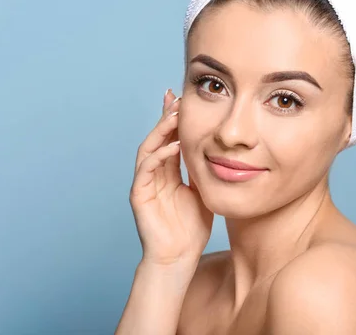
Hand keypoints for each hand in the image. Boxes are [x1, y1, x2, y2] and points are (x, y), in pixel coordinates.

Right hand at [129, 89, 213, 266]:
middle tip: (176, 98)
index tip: (182, 98)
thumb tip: (216, 149)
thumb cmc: (191, 228)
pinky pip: (146, 171)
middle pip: (157, 138)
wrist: (179, 258)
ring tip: (175, 114)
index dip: (173, 119)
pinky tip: (172, 147)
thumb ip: (203, 171)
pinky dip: (158, 157)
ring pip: (149, 149)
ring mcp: (144, 184)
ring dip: (161, 131)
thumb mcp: (203, 191)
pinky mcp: (139, 196)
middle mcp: (154, 175)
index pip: (170, 139)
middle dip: (166, 117)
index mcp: (168, 173)